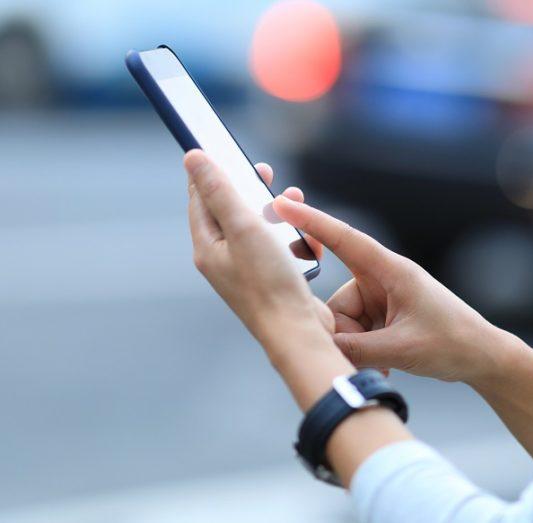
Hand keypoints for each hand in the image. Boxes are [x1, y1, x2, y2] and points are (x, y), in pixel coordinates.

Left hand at [184, 150, 333, 357]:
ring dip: (276, 213)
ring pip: (259, 228)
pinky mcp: (272, 279)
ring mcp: (248, 271)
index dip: (210, 172)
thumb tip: (192, 157)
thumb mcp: (242, 227)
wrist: (297, 333)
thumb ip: (218, 190)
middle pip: (231, 212)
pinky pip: (279, 248)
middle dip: (249, 190)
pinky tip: (306, 240)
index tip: (221, 149)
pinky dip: (292, 238)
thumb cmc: (268, 283)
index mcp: (208, 247)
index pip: (200, 200)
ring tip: (293, 203)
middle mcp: (224, 259)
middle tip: (263, 172)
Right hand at [273, 195, 517, 384]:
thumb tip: (320, 348)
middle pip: (339, 301)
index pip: (345, 240)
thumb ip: (357, 349)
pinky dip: (365, 350)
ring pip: (346, 320)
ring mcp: (383, 298)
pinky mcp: (385, 314)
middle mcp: (384, 280)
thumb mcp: (402, 348)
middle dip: (344, 332)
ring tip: (384, 364)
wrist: (481, 356)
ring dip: (358, 347)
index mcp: (392, 271)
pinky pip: (358, 330)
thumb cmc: (452, 342)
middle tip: (367, 356)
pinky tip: (385, 366)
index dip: (311, 222)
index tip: (282, 205)